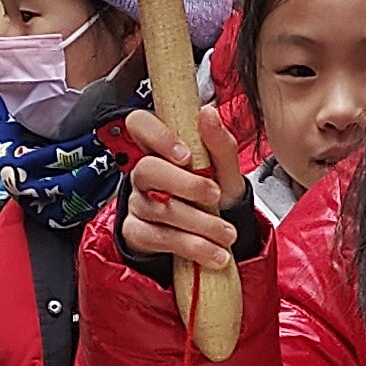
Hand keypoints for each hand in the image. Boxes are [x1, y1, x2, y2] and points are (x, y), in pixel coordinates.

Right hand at [107, 105, 242, 270]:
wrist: (218, 237)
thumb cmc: (216, 196)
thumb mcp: (226, 171)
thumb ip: (220, 144)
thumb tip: (207, 113)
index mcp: (162, 149)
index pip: (139, 124)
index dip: (158, 136)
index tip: (186, 155)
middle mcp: (144, 174)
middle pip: (147, 169)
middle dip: (186, 184)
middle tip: (214, 195)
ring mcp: (138, 203)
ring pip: (159, 208)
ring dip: (199, 223)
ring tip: (226, 233)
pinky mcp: (138, 233)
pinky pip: (159, 237)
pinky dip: (192, 246)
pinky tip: (212, 252)